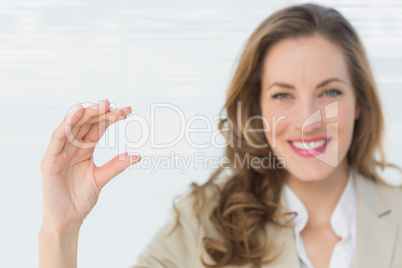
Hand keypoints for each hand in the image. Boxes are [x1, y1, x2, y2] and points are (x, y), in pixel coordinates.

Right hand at [39, 100, 140, 230]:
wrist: (67, 218)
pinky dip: (66, 124)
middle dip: (101, 113)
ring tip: (102, 105)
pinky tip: (78, 112)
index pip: (98, 128)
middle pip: (86, 124)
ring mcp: (60, 152)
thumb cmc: (81, 198)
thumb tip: (137, 155)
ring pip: (72, 126)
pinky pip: (57, 138)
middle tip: (117, 107)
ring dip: (86, 113)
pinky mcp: (50, 160)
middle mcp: (72, 147)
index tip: (127, 112)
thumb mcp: (101, 178)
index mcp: (84, 149)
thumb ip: (116, 165)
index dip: (111, 119)